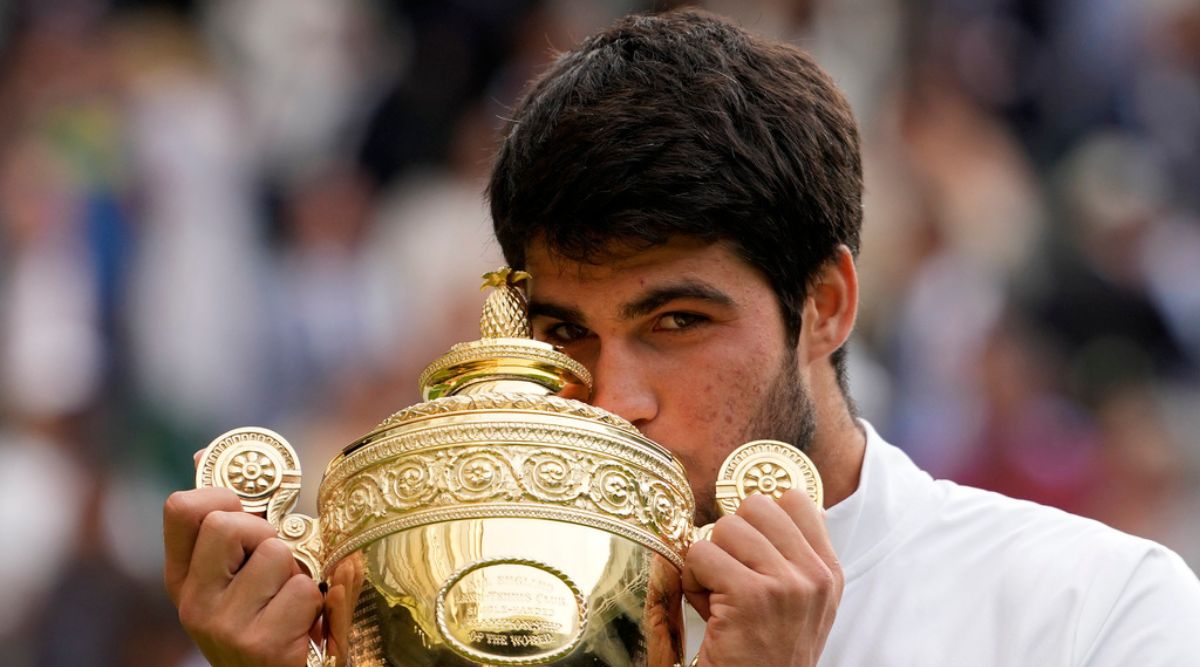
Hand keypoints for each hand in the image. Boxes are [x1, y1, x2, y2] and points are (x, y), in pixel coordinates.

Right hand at [164, 486, 322, 665]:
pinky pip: (303, 590)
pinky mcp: (260, 645)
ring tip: (292, 601)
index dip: (221, 495)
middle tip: (276, 567)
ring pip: (276, 553)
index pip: (181, 508)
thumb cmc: (267, 617)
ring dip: (298, 572)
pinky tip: (305, 626)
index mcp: (183, 578)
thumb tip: (202, 454)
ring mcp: (223, 626)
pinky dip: (316, 603)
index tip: (246, 511)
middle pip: (229, 523)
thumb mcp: (237, 573)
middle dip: (267, 534)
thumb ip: (228, 520)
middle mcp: (193, 603)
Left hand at [682, 490, 842, 666]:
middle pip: (756, 506)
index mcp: (829, 572)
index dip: (760, 519)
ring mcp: (786, 584)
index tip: (750, 552)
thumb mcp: (798, 603)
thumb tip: (764, 501)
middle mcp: (814, 575)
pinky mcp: (751, 596)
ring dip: (709, 560)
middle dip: (731, 536)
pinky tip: (708, 610)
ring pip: (725, 527)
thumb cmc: (766, 654)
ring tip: (718, 596)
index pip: (795, 499)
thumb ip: (789, 556)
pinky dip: (692, 579)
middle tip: (731, 576)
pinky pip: (701, 553)